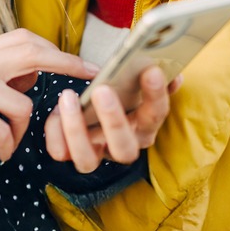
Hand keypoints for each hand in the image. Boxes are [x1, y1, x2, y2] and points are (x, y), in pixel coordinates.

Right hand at [0, 29, 98, 175]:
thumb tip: (35, 71)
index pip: (26, 40)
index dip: (59, 52)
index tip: (86, 66)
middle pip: (32, 53)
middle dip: (66, 68)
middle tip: (88, 87)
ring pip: (23, 105)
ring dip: (21, 131)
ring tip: (7, 142)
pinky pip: (4, 130)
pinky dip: (6, 147)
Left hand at [44, 66, 179, 173]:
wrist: (96, 104)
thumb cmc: (121, 91)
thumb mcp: (137, 82)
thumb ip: (154, 77)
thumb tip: (174, 74)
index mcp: (144, 127)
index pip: (156, 115)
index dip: (156, 95)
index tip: (150, 70)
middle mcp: (123, 146)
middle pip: (123, 148)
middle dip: (113, 120)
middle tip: (102, 90)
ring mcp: (96, 153)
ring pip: (86, 160)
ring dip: (75, 129)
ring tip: (68, 96)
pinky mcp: (70, 152)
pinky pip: (59, 152)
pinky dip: (54, 132)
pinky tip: (55, 110)